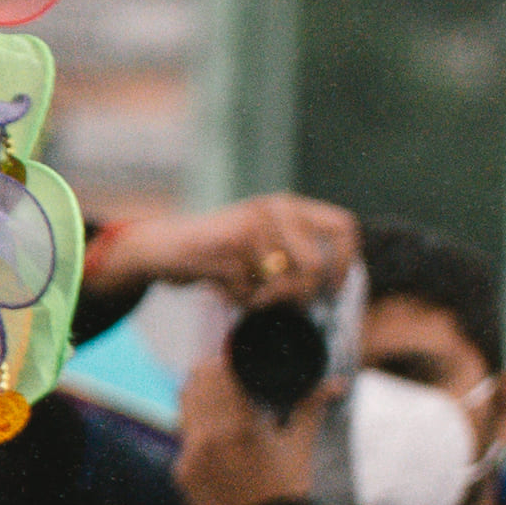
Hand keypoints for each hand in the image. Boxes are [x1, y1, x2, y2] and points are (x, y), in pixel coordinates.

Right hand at [90, 191, 356, 312]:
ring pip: (282, 286)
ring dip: (261, 299)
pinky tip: (217, 284)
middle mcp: (274, 208)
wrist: (161, 246)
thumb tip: (333, 288)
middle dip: (298, 295)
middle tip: (273, 300)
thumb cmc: (220, 254)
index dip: (344, 262)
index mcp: (288, 205)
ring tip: (238, 286)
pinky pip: (249, 293)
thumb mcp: (264, 246)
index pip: (343, 227)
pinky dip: (235, 299)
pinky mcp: (228, 248)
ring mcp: (251, 227)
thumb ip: (297, 257)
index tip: (331, 289)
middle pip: (314, 267)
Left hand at [172, 328, 322, 504]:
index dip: (228, 358)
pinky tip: (218, 433)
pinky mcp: (180, 473)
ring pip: (185, 406)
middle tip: (231, 371)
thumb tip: (337, 384)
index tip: (239, 355)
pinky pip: (184, 438)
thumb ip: (311, 409)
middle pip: (197, 381)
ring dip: (201, 395)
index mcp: (239, 426)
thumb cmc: (288, 493)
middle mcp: (208, 438)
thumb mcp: (300, 448)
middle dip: (213, 371)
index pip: (220, 372)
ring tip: (223, 397)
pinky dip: (199, 428)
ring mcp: (189, 456)